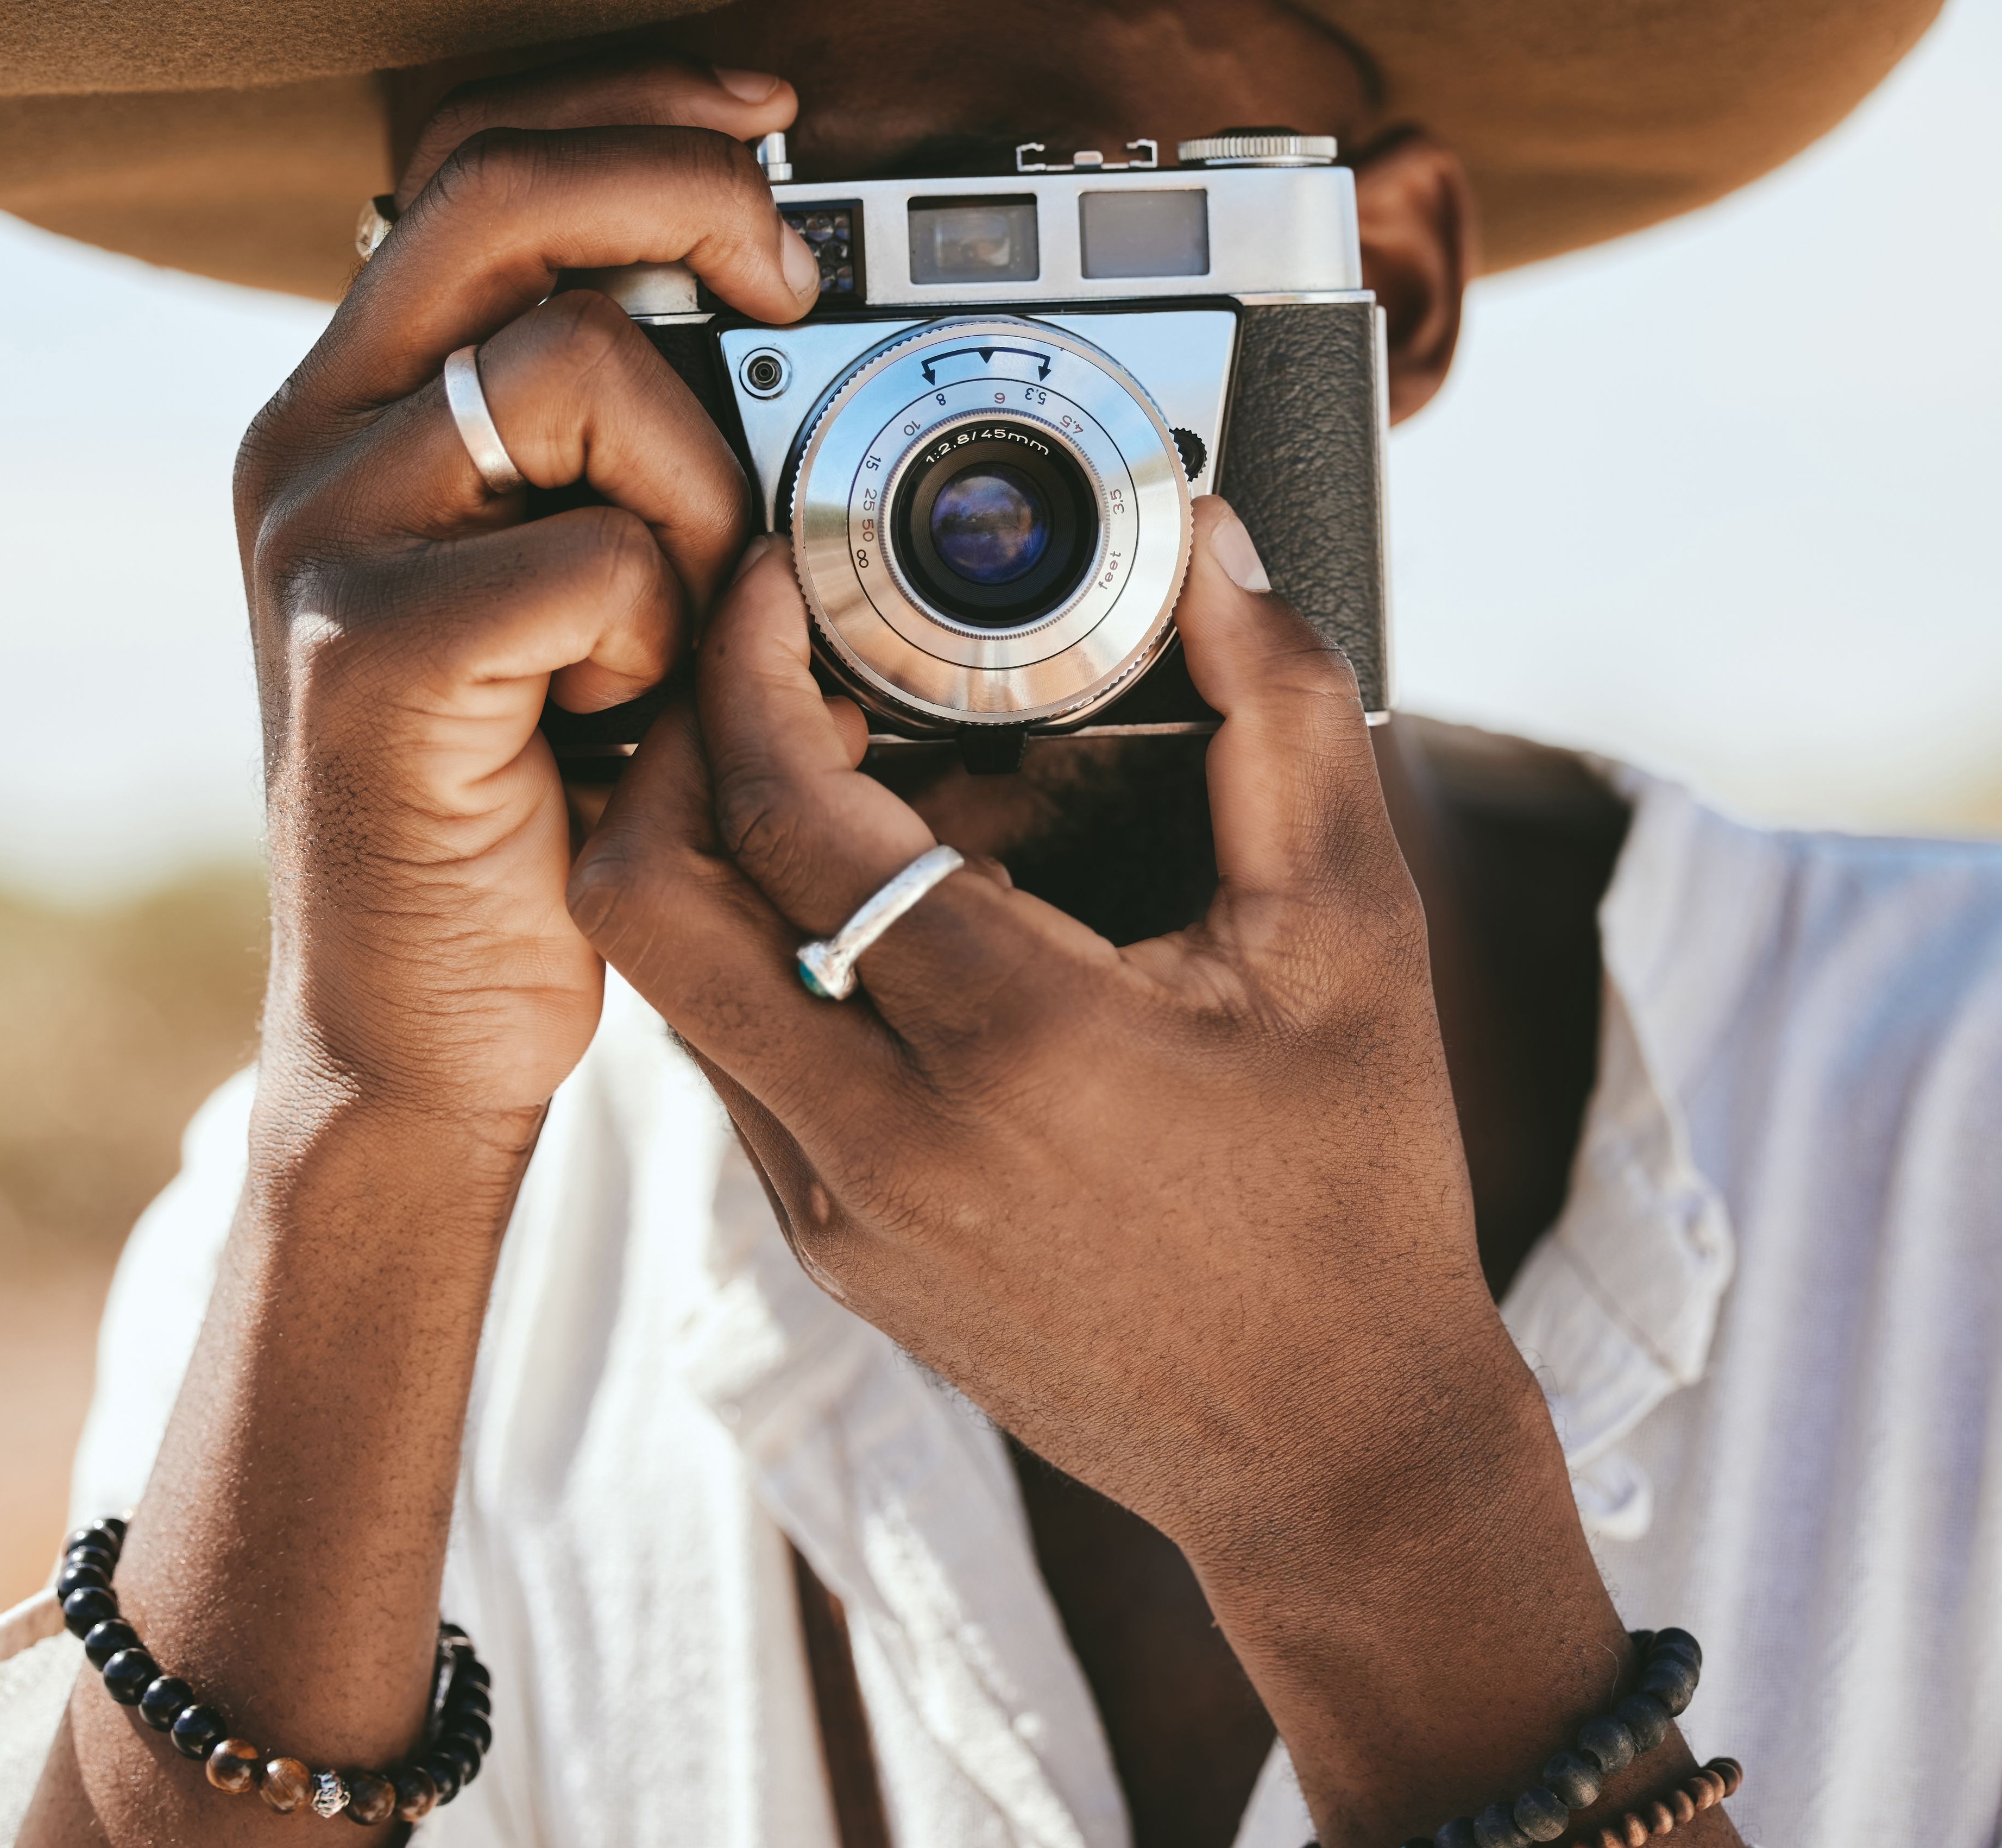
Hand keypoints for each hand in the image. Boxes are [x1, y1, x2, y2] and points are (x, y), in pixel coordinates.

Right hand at [231, 54, 817, 1137]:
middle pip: (507, 198)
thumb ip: (624, 445)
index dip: (631, 108)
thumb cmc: (534, 793)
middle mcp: (313, 437)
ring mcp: (326, 538)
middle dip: (688, 199)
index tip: (769, 116)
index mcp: (360, 398)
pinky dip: (660, 635)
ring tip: (679, 626)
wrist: (418, 1022)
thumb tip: (784, 301)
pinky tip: (625, 718)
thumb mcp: (578, 581)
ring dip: (700, 489)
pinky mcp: (369, 655)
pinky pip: (592, 558)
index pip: (472, 156)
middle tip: (789, 282)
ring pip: (577, 370)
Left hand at [569, 501, 1649, 1838]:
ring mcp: (834, 1211)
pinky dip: (768, 951)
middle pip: (643, 899)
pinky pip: (732, 1061)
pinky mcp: (829, 1249)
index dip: (745, 662)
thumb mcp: (1353, 931)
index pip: (783, 814)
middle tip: (751, 662)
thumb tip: (1201, 549)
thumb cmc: (1358, 1191)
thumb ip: (1277, 708)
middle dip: (667, 743)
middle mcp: (881, 1142)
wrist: (1333, 1452)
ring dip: (715, 849)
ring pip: (670, 981)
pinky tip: (893, 907)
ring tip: (845, 770)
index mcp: (1009, 1047)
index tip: (770, 575)